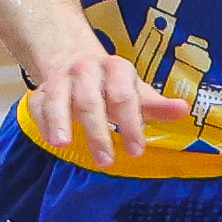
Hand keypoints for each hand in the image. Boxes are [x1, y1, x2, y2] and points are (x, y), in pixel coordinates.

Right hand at [24, 48, 187, 167]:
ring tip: (63, 145)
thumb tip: (183, 110)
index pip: (123, 96)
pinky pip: (38, 103)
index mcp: (116, 68)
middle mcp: (87, 70)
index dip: (130, 124)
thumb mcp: (136, 92)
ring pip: (58, 98)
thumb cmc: (112, 85)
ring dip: (60, 120)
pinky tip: (49, 139)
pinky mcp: (42, 90)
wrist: (75, 60)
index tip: (136, 151)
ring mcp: (62, 79)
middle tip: (106, 161)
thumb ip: (157, 106)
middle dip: (97, 132)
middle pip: (90, 100)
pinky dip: (42, 120)